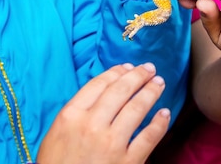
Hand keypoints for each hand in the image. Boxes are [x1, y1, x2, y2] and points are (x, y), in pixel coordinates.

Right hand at [36, 63, 169, 163]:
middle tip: (150, 69)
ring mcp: (111, 144)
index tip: (128, 66)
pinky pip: (149, 137)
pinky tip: (164, 113)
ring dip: (151, 92)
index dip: (116, 72)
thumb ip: (75, 114)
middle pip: (120, 91)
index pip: (99, 84)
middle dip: (138, 76)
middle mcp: (92, 126)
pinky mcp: (128, 162)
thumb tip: (100, 93)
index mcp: (71, 116)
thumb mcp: (56, 135)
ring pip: (137, 108)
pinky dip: (159, 123)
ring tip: (159, 83)